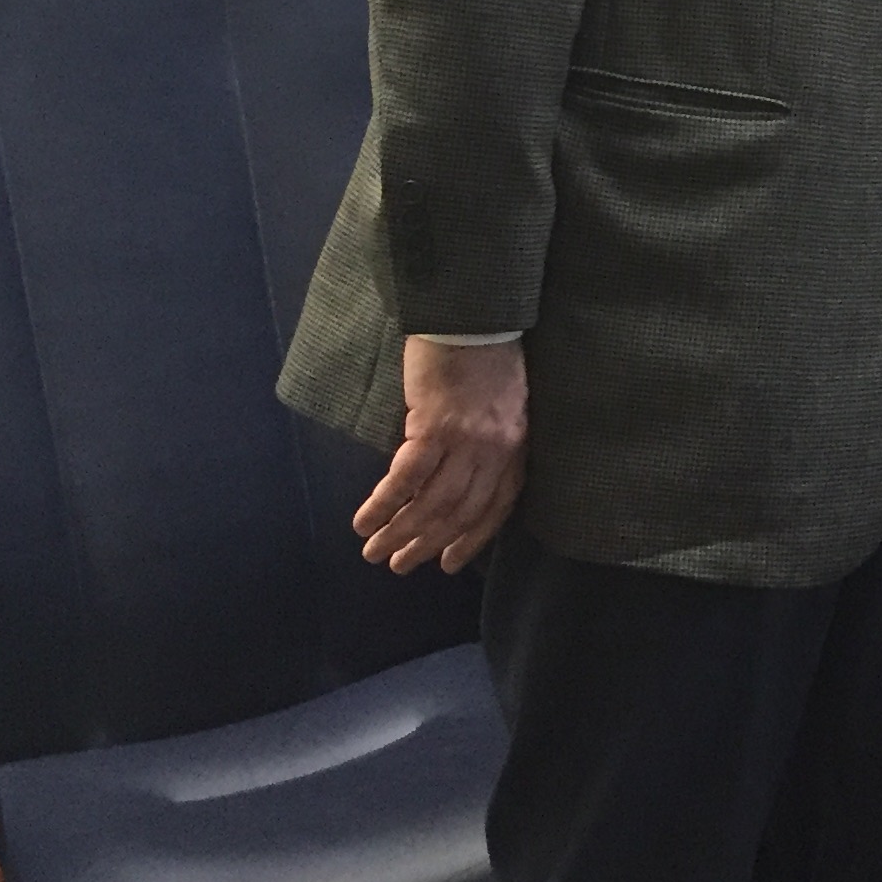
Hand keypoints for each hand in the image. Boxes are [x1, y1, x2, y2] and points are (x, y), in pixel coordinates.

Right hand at [356, 336, 529, 574]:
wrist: (473, 316)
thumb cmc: (485, 357)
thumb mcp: (503, 407)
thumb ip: (490, 445)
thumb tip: (460, 481)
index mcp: (515, 447)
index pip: (496, 508)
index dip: (470, 539)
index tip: (447, 563)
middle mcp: (496, 450)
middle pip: (461, 512)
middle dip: (427, 544)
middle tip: (400, 565)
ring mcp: (467, 440)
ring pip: (432, 503)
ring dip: (401, 533)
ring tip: (375, 552)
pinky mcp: (434, 425)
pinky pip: (405, 477)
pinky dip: (383, 504)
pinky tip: (365, 520)